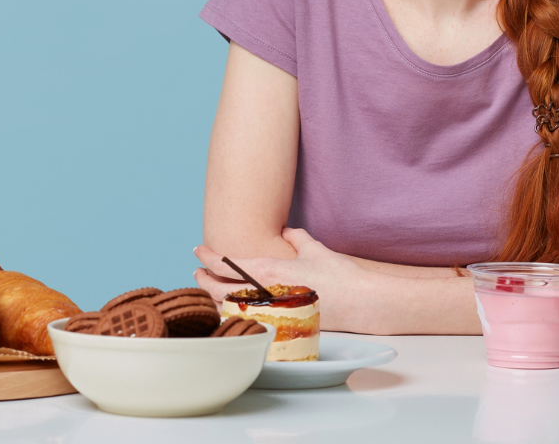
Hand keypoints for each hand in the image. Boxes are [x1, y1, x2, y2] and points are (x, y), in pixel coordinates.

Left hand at [194, 228, 376, 331]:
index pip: (227, 263)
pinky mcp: (278, 327)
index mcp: (267, 270)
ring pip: (229, 307)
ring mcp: (268, 312)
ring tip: (211, 288)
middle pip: (219, 289)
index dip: (209, 256)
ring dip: (216, 297)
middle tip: (198, 271)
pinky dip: (235, 312)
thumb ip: (296, 238)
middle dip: (204, 279)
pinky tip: (235, 308)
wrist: (360, 302)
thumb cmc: (339, 275)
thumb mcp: (314, 249)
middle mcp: (262, 293)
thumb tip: (287, 231)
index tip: (199, 250)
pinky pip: (246, 319)